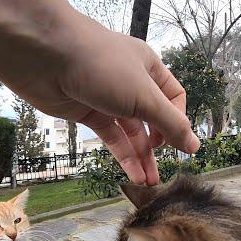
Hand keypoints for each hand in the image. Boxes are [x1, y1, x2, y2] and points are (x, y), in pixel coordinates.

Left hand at [0, 0, 199, 184]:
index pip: (174, 99)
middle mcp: (130, 82)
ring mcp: (107, 97)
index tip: (177, 146)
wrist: (46, 55)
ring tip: (149, 184)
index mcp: (149, 68)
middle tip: (161, 174)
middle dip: (158, 147)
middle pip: (151, 120)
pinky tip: (132, 174)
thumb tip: (194, 146)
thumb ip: (171, 124)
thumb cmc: (101, 65)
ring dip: (140, 158)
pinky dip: (121, 155)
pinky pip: (110, 137)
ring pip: (130, 132)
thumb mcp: (144, 96)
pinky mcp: (86, 111)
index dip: (178, 123)